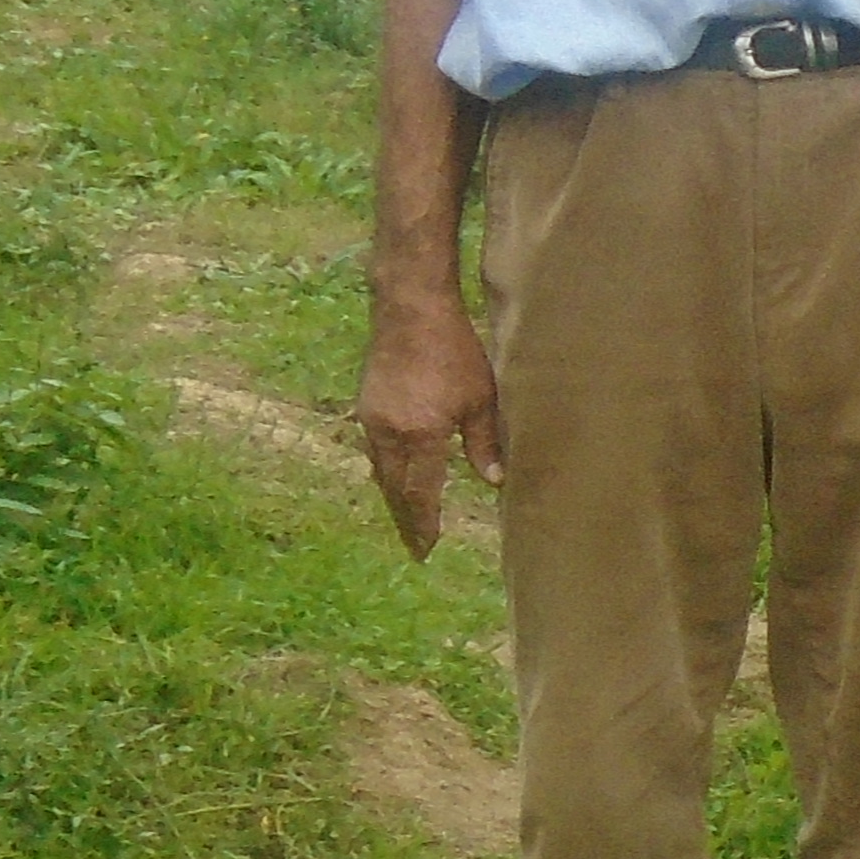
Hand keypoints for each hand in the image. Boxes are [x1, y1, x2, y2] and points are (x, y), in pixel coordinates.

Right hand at [357, 296, 501, 559]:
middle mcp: (388, 434)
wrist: (410, 309)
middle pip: (394, 490)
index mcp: (419, 437)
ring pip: (381, 471)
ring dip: (394, 497)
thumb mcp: (480, 399)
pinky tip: (394, 476)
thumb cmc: (453, 351)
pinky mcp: (366, 405)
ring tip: (405, 518)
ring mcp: (371, 419)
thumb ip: (485, 444)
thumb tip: (493, 482)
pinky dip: (385, 470)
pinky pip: (374, 450)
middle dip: (405, 519)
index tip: (427, 549)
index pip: (420, 494)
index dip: (424, 524)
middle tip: (414, 547)